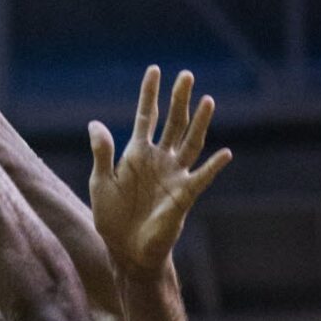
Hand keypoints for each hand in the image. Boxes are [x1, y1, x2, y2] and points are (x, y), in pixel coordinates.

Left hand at [89, 66, 231, 274]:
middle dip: (178, 99)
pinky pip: (201, 178)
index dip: (150, 95)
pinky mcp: (183, 196)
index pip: (145, 117)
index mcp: (137, 154)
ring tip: (208, 100)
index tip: (155, 70)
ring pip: (190, 143)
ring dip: (199, 122)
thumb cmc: (112, 218)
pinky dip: (213, 167)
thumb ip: (102, 154)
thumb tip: (95, 124)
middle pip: (172, 123)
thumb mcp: (101, 183)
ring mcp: (173, 176)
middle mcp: (159, 160)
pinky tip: (225, 153)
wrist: (126, 251)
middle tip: (186, 75)